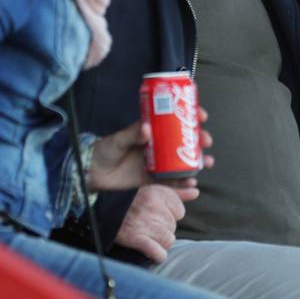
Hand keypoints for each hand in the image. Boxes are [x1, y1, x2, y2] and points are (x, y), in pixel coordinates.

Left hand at [87, 109, 214, 192]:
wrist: (93, 173)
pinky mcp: (153, 179)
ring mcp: (158, 162)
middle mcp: (159, 145)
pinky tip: (193, 182)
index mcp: (152, 131)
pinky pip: (172, 181)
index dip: (190, 116)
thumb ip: (132, 134)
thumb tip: (147, 128)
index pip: (175, 119)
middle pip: (185, 140)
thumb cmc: (104, 150)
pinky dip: (183, 182)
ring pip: (183, 161)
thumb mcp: (119, 139)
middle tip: (206, 141)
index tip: (201, 115)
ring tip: (207, 163)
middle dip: (199, 140)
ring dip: (197, 161)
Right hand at [113, 183, 197, 262]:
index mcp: (159, 194)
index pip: (180, 212)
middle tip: (150, 226)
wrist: (106, 212)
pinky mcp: (136, 239)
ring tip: (150, 237)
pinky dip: (158, 255)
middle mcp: (153, 207)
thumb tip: (196, 192)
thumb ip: (178, 192)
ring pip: (168, 241)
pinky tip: (153, 252)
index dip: (170, 216)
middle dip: (164, 229)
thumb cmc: (134, 201)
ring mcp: (145, 224)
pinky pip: (158, 253)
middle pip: (173, 227)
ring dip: (161, 242)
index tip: (158, 215)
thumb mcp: (155, 190)